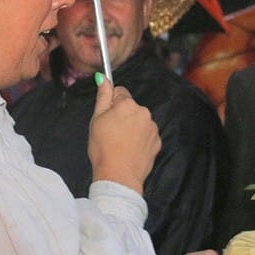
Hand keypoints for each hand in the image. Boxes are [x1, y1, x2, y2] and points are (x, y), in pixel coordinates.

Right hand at [89, 77, 159, 192]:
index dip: (111, 104)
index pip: (120, 92)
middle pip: (131, 108)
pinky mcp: (157, 142)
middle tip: (111, 133)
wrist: (119, 176)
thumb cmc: (103, 148)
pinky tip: (130, 150)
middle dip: (122, 116)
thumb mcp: (96, 119)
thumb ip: (102, 96)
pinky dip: (140, 140)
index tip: (106, 116)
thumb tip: (103, 78)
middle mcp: (144, 112)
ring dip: (132, 128)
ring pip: (139, 122)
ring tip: (120, 144)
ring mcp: (153, 128)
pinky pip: (147, 135)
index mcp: (128, 104)